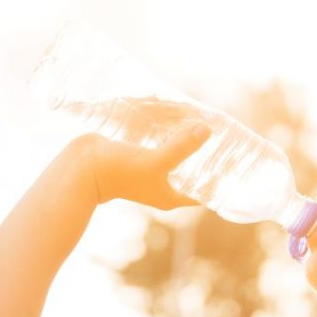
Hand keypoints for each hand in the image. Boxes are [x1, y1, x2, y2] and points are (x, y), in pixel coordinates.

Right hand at [65, 97, 211, 208]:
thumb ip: (182, 147)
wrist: (82, 167)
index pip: (203, 192)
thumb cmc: (120, 171)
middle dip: (205, 156)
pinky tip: (177, 120)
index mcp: (171, 196)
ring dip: (187, 142)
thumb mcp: (156, 160)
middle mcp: (163, 186)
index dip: (219, 180)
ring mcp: (150, 171)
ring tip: (202, 125)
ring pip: (177, 156)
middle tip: (221, 136)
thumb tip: (207, 130)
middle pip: (192, 172)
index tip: (234, 162)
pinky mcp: (139, 157)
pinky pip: (161, 145)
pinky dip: (169, 134)